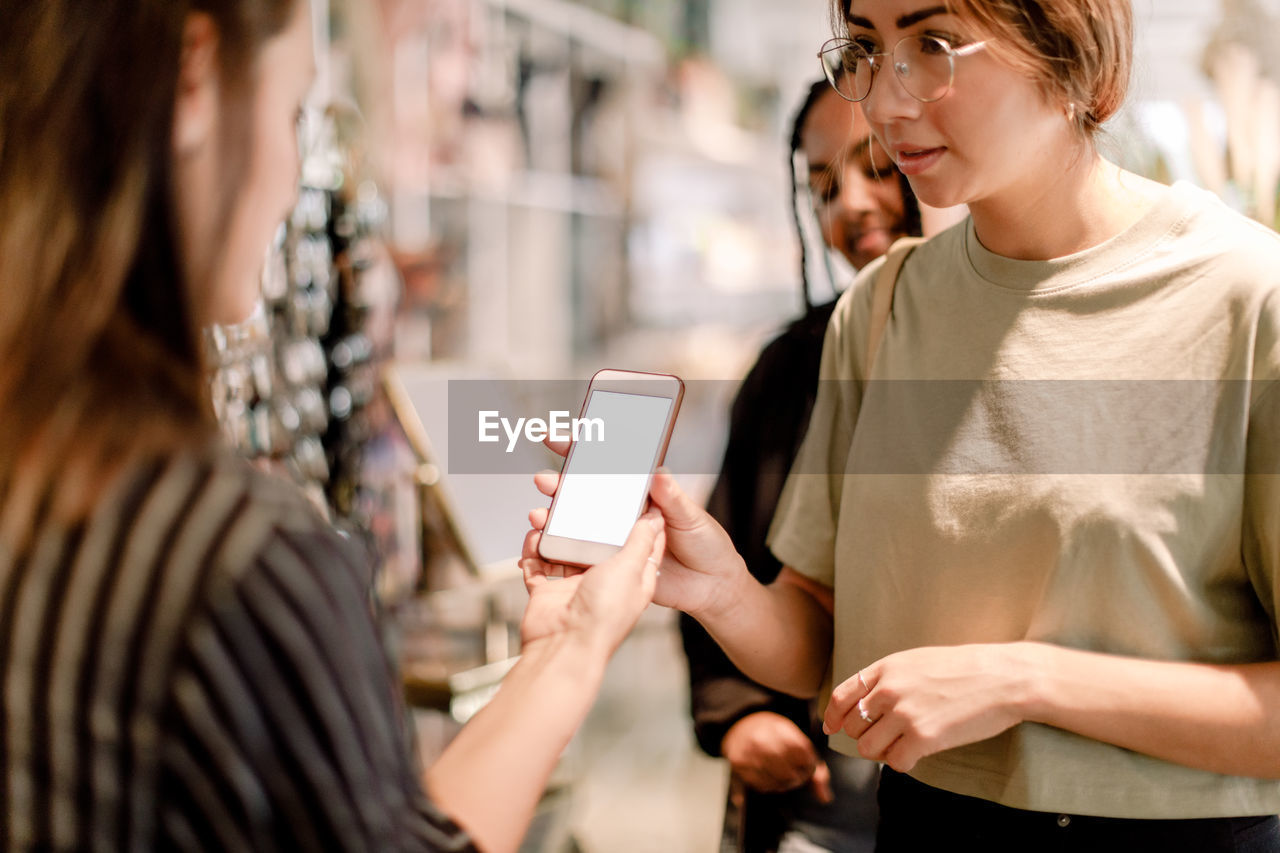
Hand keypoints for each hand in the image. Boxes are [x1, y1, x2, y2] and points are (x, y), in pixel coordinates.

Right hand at [518, 508, 664, 657]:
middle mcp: (604, 580)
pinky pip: (539, 566)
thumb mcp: (631, 569)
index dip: (637, 516)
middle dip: (583, 518)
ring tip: (544, 514)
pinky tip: (533, 537)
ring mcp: (575, 587)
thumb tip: (654, 518)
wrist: (564, 647)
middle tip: (571, 495)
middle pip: (595, 540)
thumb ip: (640, 542)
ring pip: (564, 549)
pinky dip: (534, 551)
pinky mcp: (549, 594)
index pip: (639, 540)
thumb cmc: (604, 615)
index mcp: (632, 576)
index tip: (629, 492)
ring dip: (554, 531)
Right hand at [529, 457, 746, 619]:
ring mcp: (614, 540)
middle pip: (584, 496)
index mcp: (641, 495)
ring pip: (576, 525)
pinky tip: (545, 544)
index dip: (584, 453)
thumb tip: (657, 471)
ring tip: (541, 514)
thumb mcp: (691, 517)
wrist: (711, 589)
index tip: (562, 439)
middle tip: (544, 481)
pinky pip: (580, 556)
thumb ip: (672, 497)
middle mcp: (623, 516)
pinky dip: (559, 549)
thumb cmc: (705, 546)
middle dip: (560, 485)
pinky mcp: (611, 566)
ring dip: (554, 517)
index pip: (609, 469)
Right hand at [721, 712, 832, 801]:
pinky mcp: (739, 765)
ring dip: (785, 784)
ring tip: (784, 775)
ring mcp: (749, 753)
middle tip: (796, 774)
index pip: (804, 755)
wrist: (741, 724)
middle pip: (790, 773)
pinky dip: (771, 786)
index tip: (807, 764)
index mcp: (781, 729)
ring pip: (776, 782)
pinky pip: (762, 786)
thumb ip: (815, 768)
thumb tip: (825, 799)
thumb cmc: (776, 736)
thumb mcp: (796, 740)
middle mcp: (762, 740)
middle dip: (798, 778)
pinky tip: (771, 777)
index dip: (809, 765)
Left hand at [821, 644, 1032, 772]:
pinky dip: (903, 762)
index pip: (842, 695)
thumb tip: (866, 704)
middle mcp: (889, 690)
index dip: (832, 715)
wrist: (1003, 678)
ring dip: (882, 751)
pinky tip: (917, 753)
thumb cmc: (965, 669)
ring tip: (902, 745)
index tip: (831, 727)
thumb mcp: (918, 661)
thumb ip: (889, 678)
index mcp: (886, 668)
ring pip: (868, 748)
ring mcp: (904, 714)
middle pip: (852, 726)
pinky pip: (895, 762)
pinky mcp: (923, 738)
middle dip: (864, 736)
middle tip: (885, 738)